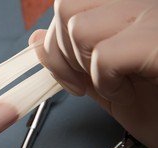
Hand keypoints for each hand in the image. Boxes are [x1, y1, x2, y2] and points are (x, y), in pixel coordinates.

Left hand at [29, 0, 157, 147]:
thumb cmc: (155, 104)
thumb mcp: (102, 80)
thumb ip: (69, 58)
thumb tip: (35, 37)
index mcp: (125, 8)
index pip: (66, 4)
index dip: (55, 45)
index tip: (71, 76)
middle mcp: (140, 2)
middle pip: (65, 7)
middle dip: (62, 54)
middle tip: (83, 83)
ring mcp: (152, 16)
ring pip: (79, 28)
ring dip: (85, 68)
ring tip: (111, 85)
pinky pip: (105, 55)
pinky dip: (105, 82)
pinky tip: (123, 91)